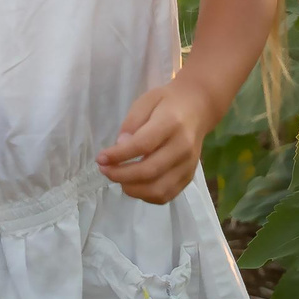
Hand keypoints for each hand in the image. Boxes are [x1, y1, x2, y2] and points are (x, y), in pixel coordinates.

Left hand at [97, 81, 215, 204]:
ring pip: (158, 189)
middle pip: (150, 170)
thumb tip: (120, 147)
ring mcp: (188, 165)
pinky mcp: (189, 177)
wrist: (198, 108)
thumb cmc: (167, 103)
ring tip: (119, 178)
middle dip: (121, 175)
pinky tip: (135, 184)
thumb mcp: (145, 102)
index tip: (100, 158)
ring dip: (132, 189)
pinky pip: (166, 195)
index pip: (142, 145)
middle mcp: (183, 147)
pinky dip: (146, 195)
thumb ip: (131, 124)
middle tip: (104, 170)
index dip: (118, 155)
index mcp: (171, 123)